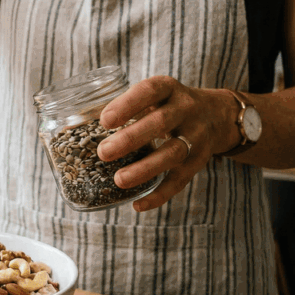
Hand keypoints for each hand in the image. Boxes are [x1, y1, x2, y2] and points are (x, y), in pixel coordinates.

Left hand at [94, 77, 240, 211]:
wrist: (218, 116)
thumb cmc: (168, 105)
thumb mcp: (154, 96)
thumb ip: (125, 106)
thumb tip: (76, 125)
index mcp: (169, 89)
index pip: (149, 91)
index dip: (127, 105)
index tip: (104, 120)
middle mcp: (186, 110)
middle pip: (160, 123)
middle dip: (131, 139)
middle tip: (103, 152)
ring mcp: (195, 137)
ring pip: (172, 154)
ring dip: (145, 168)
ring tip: (119, 180)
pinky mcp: (198, 162)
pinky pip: (180, 181)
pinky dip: (159, 195)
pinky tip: (137, 204)